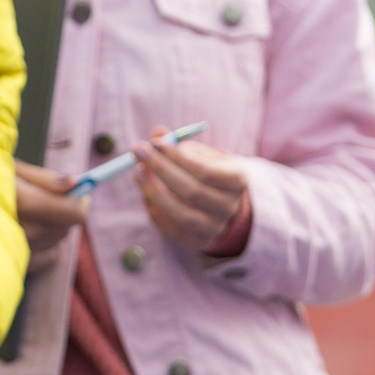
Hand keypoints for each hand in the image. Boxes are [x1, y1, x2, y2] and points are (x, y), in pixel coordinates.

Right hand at [14, 158, 86, 261]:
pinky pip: (48, 255)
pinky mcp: (16, 266)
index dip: (81, 203)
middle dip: (64, 211)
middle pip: (66, 226)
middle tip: (50, 199)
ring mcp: (19, 253)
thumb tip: (74, 182)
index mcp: (24, 204)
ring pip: (57, 240)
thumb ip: (42, 178)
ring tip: (29, 214)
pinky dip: (44, 244)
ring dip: (52, 226)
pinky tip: (25, 232)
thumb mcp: (8, 170)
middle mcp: (23, 233)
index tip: (81, 193)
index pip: (74, 213)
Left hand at [135, 128, 250, 252]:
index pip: (207, 171)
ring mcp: (213, 228)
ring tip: (138, 172)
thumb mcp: (200, 154)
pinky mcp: (195, 241)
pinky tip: (146, 191)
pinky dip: (154, 209)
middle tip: (139, 151)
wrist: (218, 205)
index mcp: (237, 180)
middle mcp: (228, 207)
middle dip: (162, 169)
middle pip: (193, 192)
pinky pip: (170, 228)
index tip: (155, 142)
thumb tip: (157, 133)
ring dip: (154, 191)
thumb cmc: (206, 171)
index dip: (179, 157)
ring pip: (181, 214)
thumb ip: (179, 143)